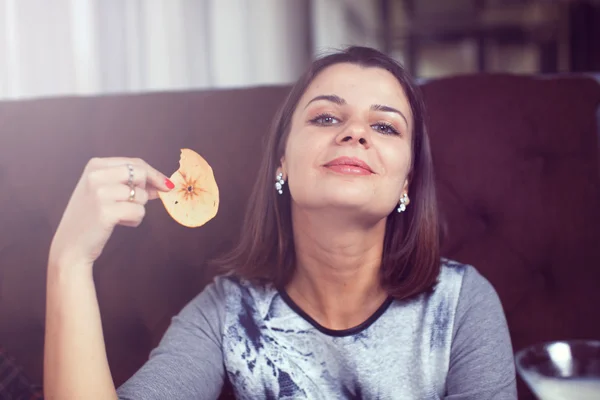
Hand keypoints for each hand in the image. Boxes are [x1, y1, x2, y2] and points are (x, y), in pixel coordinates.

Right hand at [49, 157, 173, 269]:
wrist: (70, 245)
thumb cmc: (91, 217)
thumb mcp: (105, 192)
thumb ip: (129, 184)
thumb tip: (161, 183)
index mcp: (95, 166)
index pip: (134, 163)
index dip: (153, 174)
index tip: (166, 183)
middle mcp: (96, 176)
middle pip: (140, 173)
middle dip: (148, 189)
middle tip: (143, 201)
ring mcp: (100, 193)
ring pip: (141, 195)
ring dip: (138, 209)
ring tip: (120, 216)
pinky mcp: (106, 212)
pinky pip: (139, 212)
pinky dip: (135, 219)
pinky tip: (120, 223)